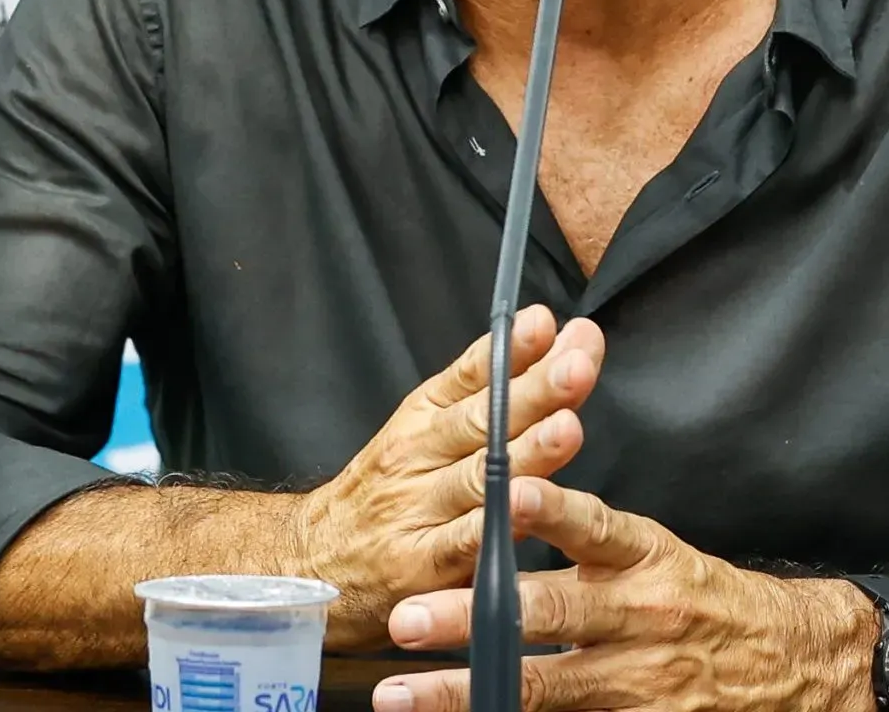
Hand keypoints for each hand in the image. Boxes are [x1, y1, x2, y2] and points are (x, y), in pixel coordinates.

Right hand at [298, 307, 604, 649]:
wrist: (310, 560)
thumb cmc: (384, 492)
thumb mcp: (419, 432)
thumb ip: (483, 394)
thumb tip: (550, 342)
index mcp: (422, 418)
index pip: (469, 375)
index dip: (508, 349)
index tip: (543, 322)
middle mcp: (417, 456)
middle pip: (481, 419)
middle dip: (535, 391)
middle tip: (577, 365)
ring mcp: (418, 510)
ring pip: (479, 475)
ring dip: (527, 452)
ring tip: (568, 428)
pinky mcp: (419, 565)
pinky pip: (463, 541)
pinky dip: (495, 524)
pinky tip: (527, 506)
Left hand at [371, 478, 872, 711]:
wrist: (798, 664)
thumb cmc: (709, 604)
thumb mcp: (660, 557)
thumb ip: (590, 545)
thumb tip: (501, 518)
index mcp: (646, 558)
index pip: (593, 525)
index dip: (549, 511)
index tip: (505, 494)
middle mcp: (641, 617)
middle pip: (548, 614)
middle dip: (472, 617)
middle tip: (407, 616)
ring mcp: (642, 681)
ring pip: (543, 686)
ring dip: (465, 690)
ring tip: (403, 694)